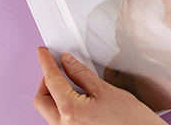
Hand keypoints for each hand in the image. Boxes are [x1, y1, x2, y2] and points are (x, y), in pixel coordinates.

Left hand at [34, 47, 165, 124]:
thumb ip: (81, 74)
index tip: (43, 53)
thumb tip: (67, 62)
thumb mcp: (105, 89)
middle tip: (55, 67)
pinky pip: (57, 119)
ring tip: (67, 81)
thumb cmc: (130, 119)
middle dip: (45, 81)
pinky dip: (60, 105)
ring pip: (48, 111)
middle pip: (41, 99)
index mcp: (71, 111)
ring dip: (52, 94)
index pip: (51, 81)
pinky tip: (73, 97)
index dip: (46, 63)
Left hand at [114, 0, 168, 63]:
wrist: (147, 38)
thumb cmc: (151, 16)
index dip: (144, 4)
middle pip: (129, 13)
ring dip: (133, 27)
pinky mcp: (121, 41)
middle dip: (138, 15)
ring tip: (146, 31)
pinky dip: (130, 40)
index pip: (135, 0)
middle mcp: (121, 14)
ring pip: (126, 26)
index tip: (152, 9)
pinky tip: (139, 40)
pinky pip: (125, 39)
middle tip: (150, 20)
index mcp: (128, 1)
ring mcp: (120, 28)